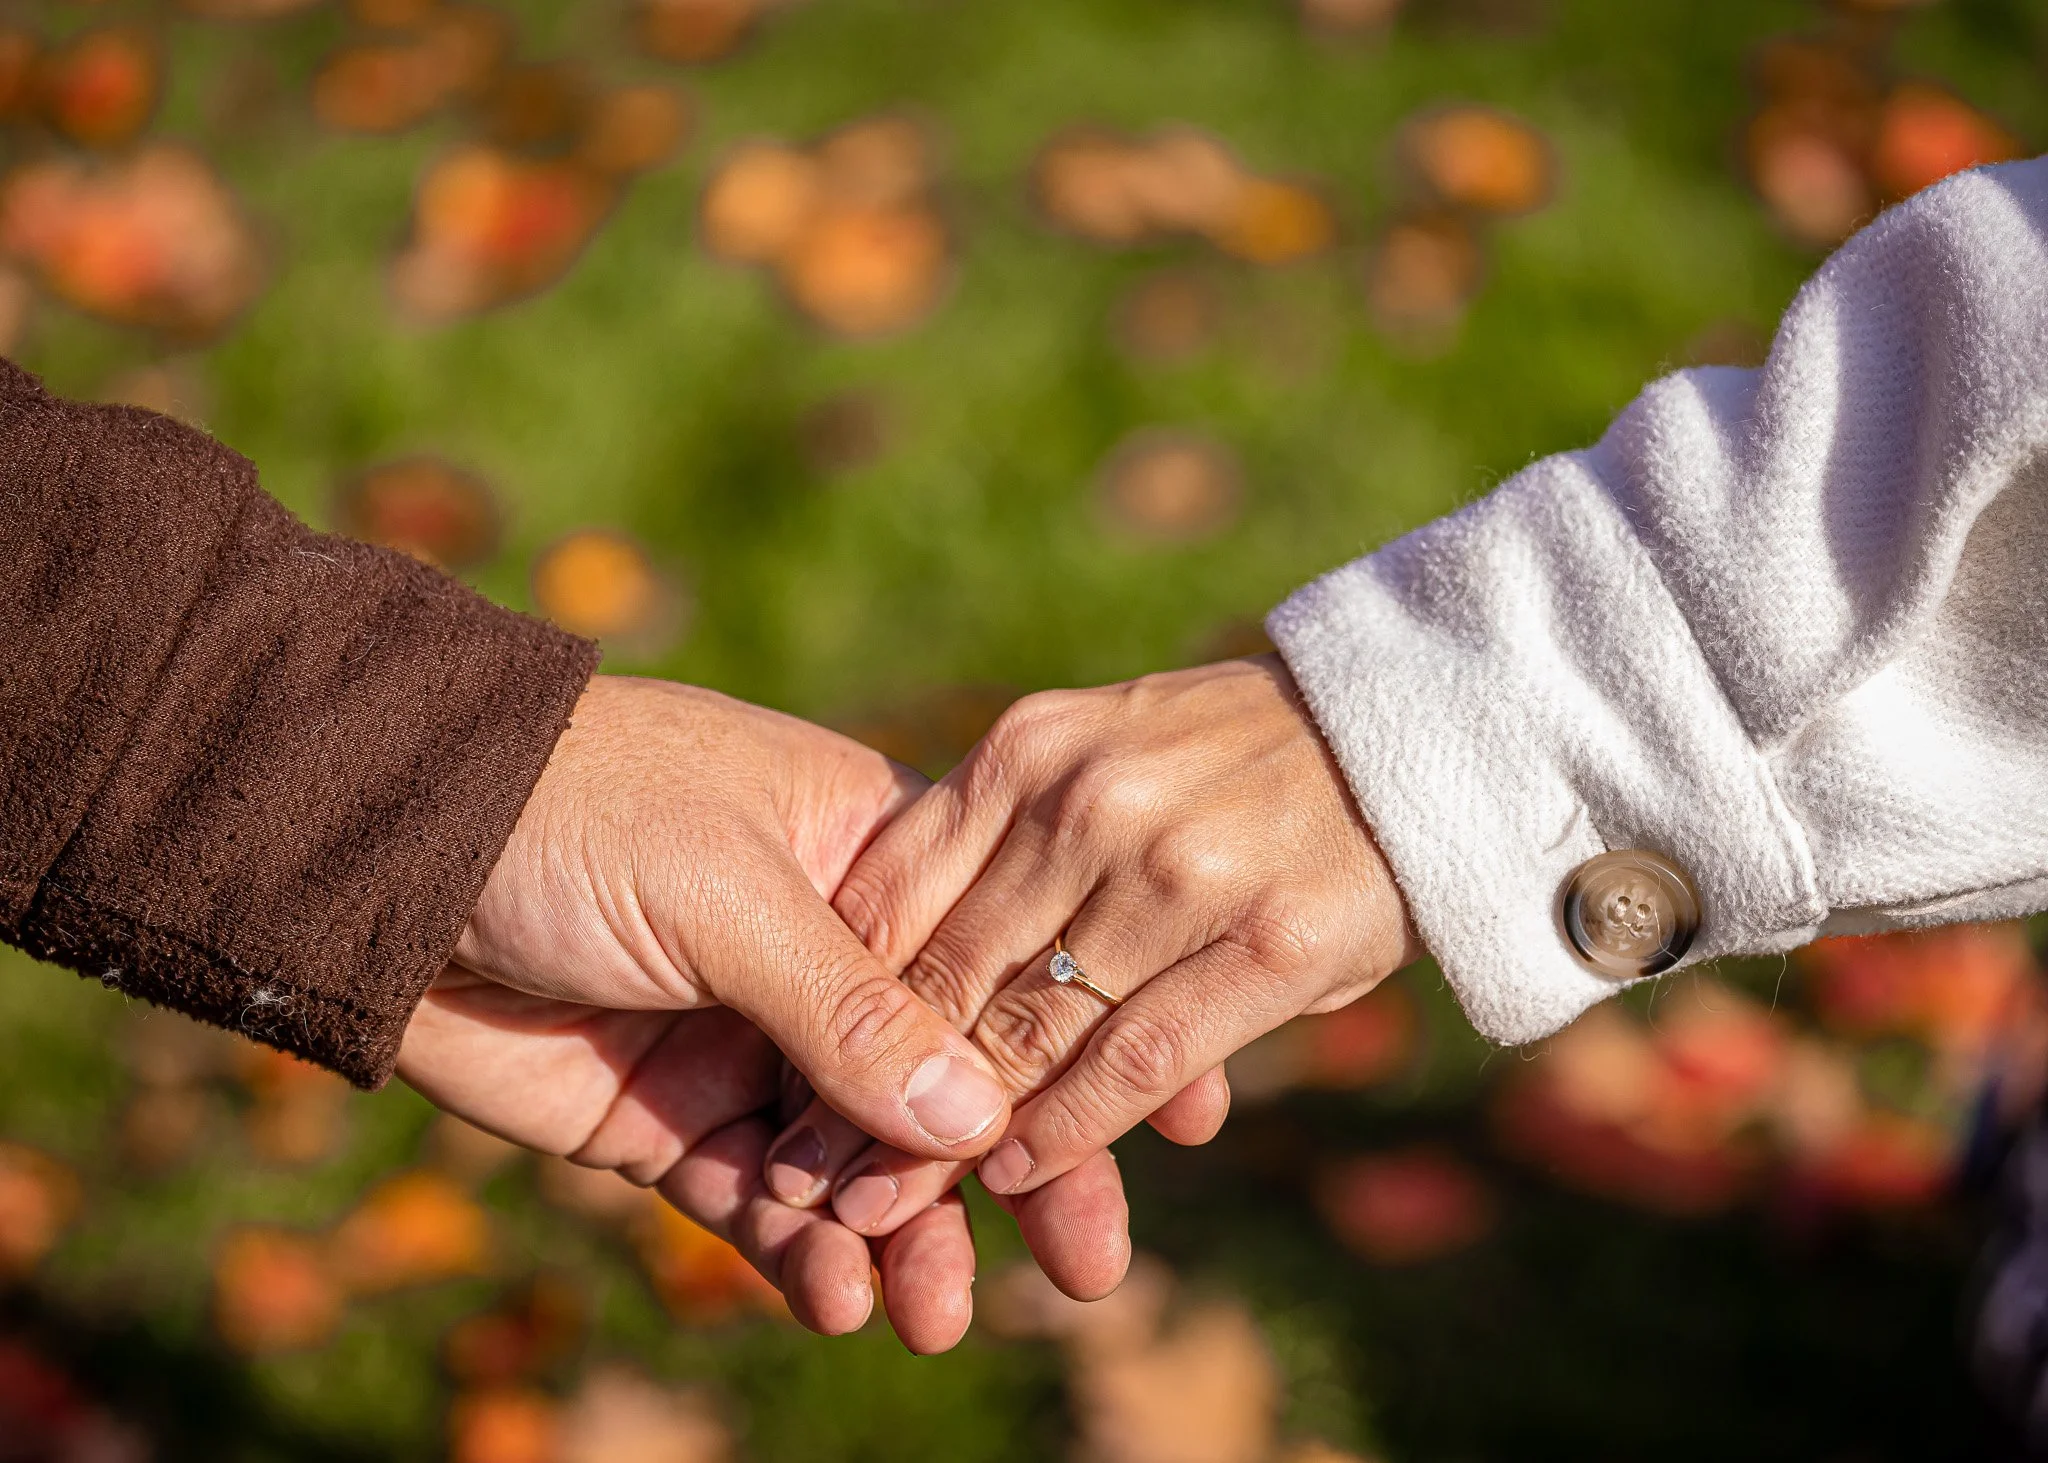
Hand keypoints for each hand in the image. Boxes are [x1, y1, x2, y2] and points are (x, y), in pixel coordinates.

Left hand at [398, 675, 1130, 1348]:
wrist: (380, 851)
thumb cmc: (570, 812)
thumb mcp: (725, 889)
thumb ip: (852, 1008)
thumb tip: (981, 1116)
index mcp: (865, 854)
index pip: (1004, 961)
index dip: (1083, 1041)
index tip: (1174, 1118)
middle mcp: (824, 952)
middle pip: (949, 1078)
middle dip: (1015, 1170)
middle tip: (1091, 1269)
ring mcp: (748, 1040)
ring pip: (860, 1158)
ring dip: (903, 1237)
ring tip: (933, 1316)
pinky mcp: (669, 1117)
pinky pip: (759, 1200)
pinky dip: (798, 1255)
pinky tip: (831, 1298)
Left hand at [761, 655, 1418, 1236]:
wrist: (1420, 732)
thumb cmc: (1234, 757)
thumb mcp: (1089, 753)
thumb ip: (993, 839)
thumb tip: (875, 955)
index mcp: (1027, 752)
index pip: (889, 895)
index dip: (829, 1003)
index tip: (781, 1086)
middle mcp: (1085, 804)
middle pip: (941, 978)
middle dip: (861, 1093)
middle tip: (808, 1178)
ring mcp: (1174, 874)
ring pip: (1024, 1033)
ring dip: (946, 1139)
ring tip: (886, 1210)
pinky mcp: (1263, 946)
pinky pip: (1131, 1060)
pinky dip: (1066, 1129)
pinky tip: (1020, 1174)